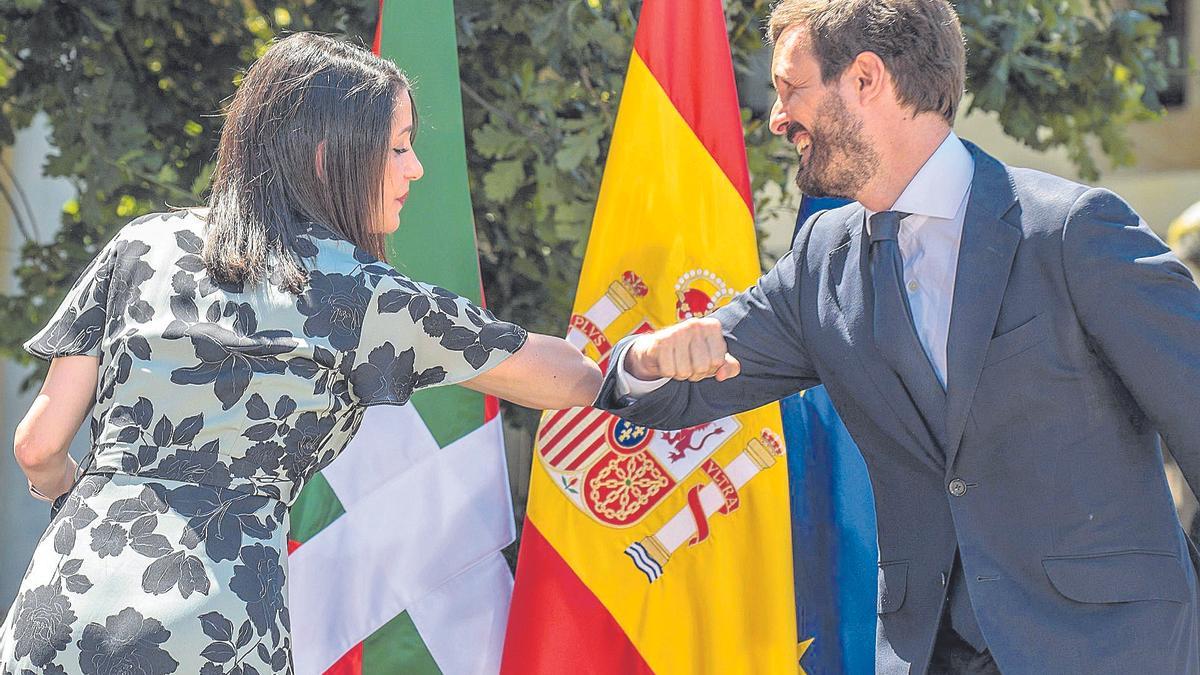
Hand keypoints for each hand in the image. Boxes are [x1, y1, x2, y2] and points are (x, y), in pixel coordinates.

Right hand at [625, 318, 741, 382]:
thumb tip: (721, 375)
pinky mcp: (660, 341)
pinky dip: (668, 373)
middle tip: (689, 364)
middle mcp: (696, 325)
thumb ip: (729, 368)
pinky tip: (667, 362)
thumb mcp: (715, 359)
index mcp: (712, 326)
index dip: (710, 369)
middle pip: (702, 367)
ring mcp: (677, 331)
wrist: (659, 348)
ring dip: (680, 374)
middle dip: (695, 373)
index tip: (704, 360)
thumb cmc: (692, 353)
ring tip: (678, 362)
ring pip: (684, 371)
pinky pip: (669, 371)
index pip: (718, 362)